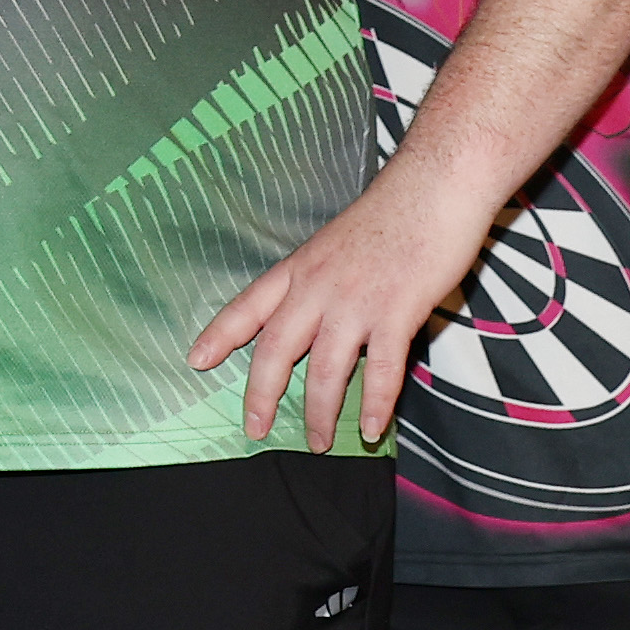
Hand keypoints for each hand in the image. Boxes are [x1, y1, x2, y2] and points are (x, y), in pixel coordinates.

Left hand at [190, 181, 492, 455]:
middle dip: (262, 394)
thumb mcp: (337, 242)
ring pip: (327, 370)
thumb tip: (317, 314)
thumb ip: (322, 279)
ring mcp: (357, 302)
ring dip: (321, 412)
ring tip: (318, 442)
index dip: (219, 335)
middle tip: (254, 429)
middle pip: (277, 349)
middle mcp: (319, 287)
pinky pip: (382, 370)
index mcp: (300, 267)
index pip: (248, 306)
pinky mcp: (397, 312)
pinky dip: (378, 403)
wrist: (434, 187)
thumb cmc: (392, 211)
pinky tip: (374, 428)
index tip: (195, 361)